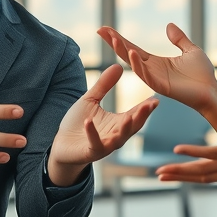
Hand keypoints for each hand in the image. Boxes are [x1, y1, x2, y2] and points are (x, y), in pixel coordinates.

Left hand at [48, 64, 158, 185]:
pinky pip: (94, 142)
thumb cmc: (78, 123)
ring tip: (129, 118)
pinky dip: (92, 132)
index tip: (156, 98)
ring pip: (119, 138)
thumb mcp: (91, 100)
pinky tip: (88, 121)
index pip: (135, 114)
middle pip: (132, 126)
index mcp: (118, 122)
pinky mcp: (91, 151)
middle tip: (150, 105)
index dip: (145, 107)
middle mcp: (115, 135)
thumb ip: (104, 85)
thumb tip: (118, 65)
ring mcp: (105, 145)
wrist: (61, 145)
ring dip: (125, 129)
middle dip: (141, 116)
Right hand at [97, 23, 216, 112]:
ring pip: (134, 64)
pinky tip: (133, 53)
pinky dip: (138, 65)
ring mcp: (155, 79)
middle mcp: (151, 70)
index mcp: (155, 62)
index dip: (119, 39)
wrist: (212, 91)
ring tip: (114, 39)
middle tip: (100, 30)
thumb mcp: (190, 50)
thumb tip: (169, 25)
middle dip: (114, 42)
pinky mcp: (162, 86)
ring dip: (123, 51)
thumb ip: (179, 39)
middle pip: (127, 54)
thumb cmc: (202, 75)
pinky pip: (147, 75)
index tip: (105, 28)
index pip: (132, 48)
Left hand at [154, 91, 216, 182]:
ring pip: (207, 178)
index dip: (195, 152)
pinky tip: (182, 175)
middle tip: (159, 171)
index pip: (215, 153)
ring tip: (163, 175)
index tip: (176, 149)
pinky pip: (213, 177)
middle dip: (181, 172)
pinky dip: (195, 177)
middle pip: (205, 172)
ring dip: (184, 177)